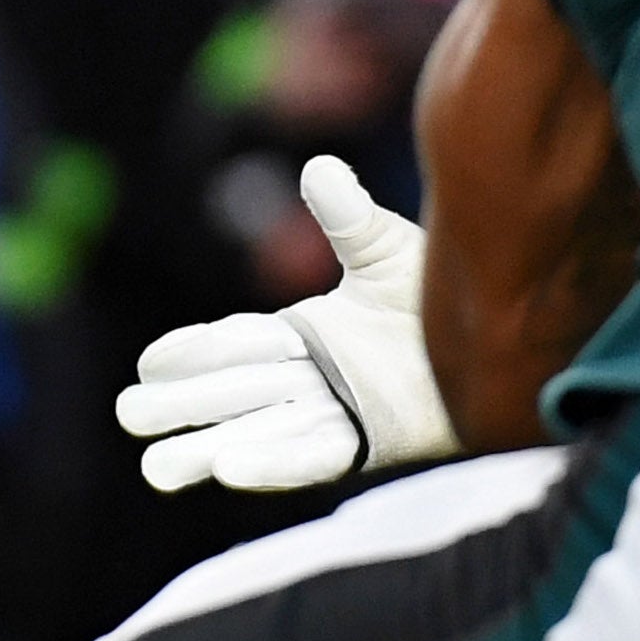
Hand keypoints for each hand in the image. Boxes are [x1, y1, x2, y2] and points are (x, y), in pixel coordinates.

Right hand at [115, 156, 456, 491]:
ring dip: (207, 448)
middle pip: (233, 393)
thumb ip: (349, 219)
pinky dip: (269, 464)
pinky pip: (309, 457)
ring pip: (257, 432)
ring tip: (155, 469)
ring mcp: (339, 414)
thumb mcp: (389, 252)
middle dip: (182, 406)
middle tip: (127, 414)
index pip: (236, 341)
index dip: (192, 353)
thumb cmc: (450, 300)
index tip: (148, 364)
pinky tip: (226, 472)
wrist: (511, 348)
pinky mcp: (368, 446)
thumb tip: (317, 168)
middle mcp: (315, 378)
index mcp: (309, 332)